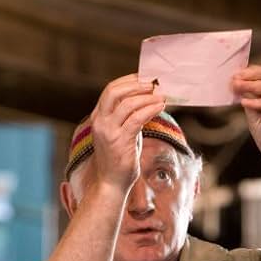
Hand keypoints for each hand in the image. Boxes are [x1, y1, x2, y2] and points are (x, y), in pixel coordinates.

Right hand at [88, 74, 166, 193]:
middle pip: (115, 91)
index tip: (146, 77)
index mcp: (98, 117)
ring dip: (147, 97)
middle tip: (155, 84)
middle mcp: (100, 122)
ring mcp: (108, 132)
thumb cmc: (119, 159)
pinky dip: (150, 109)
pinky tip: (160, 107)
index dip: (129, 80)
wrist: (111, 183)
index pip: (110, 90)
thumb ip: (128, 116)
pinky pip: (137, 119)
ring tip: (162, 96)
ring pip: (128, 103)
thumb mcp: (121, 132)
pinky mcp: (120, 141)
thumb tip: (148, 98)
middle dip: (137, 84)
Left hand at [232, 65, 260, 168]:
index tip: (232, 76)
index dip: (248, 74)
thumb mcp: (256, 121)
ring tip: (237, 86)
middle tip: (234, 77)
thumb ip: (251, 106)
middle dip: (250, 74)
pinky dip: (260, 102)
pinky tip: (246, 103)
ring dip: (252, 85)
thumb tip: (240, 90)